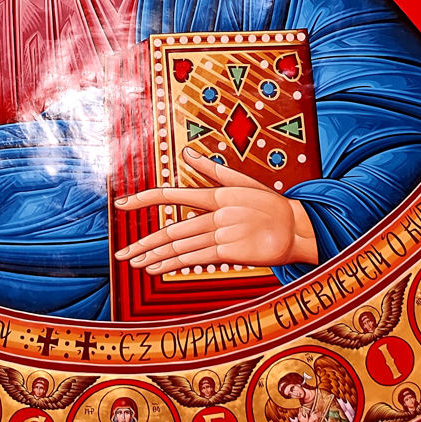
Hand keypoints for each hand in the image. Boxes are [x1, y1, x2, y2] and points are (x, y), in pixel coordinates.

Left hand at [114, 149, 318, 272]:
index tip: (121, 204)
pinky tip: (156, 270)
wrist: (299, 230)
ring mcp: (223, 234)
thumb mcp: (243, 183)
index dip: (145, 198)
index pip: (173, 194)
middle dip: (143, 243)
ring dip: (154, 257)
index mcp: (217, 194)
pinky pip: (194, 259)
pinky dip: (172, 265)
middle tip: (121, 253)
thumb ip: (212, 170)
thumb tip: (186, 151)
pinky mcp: (229, 252)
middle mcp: (217, 213)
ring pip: (180, 247)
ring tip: (134, 263)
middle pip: (171, 230)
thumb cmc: (271, 206)